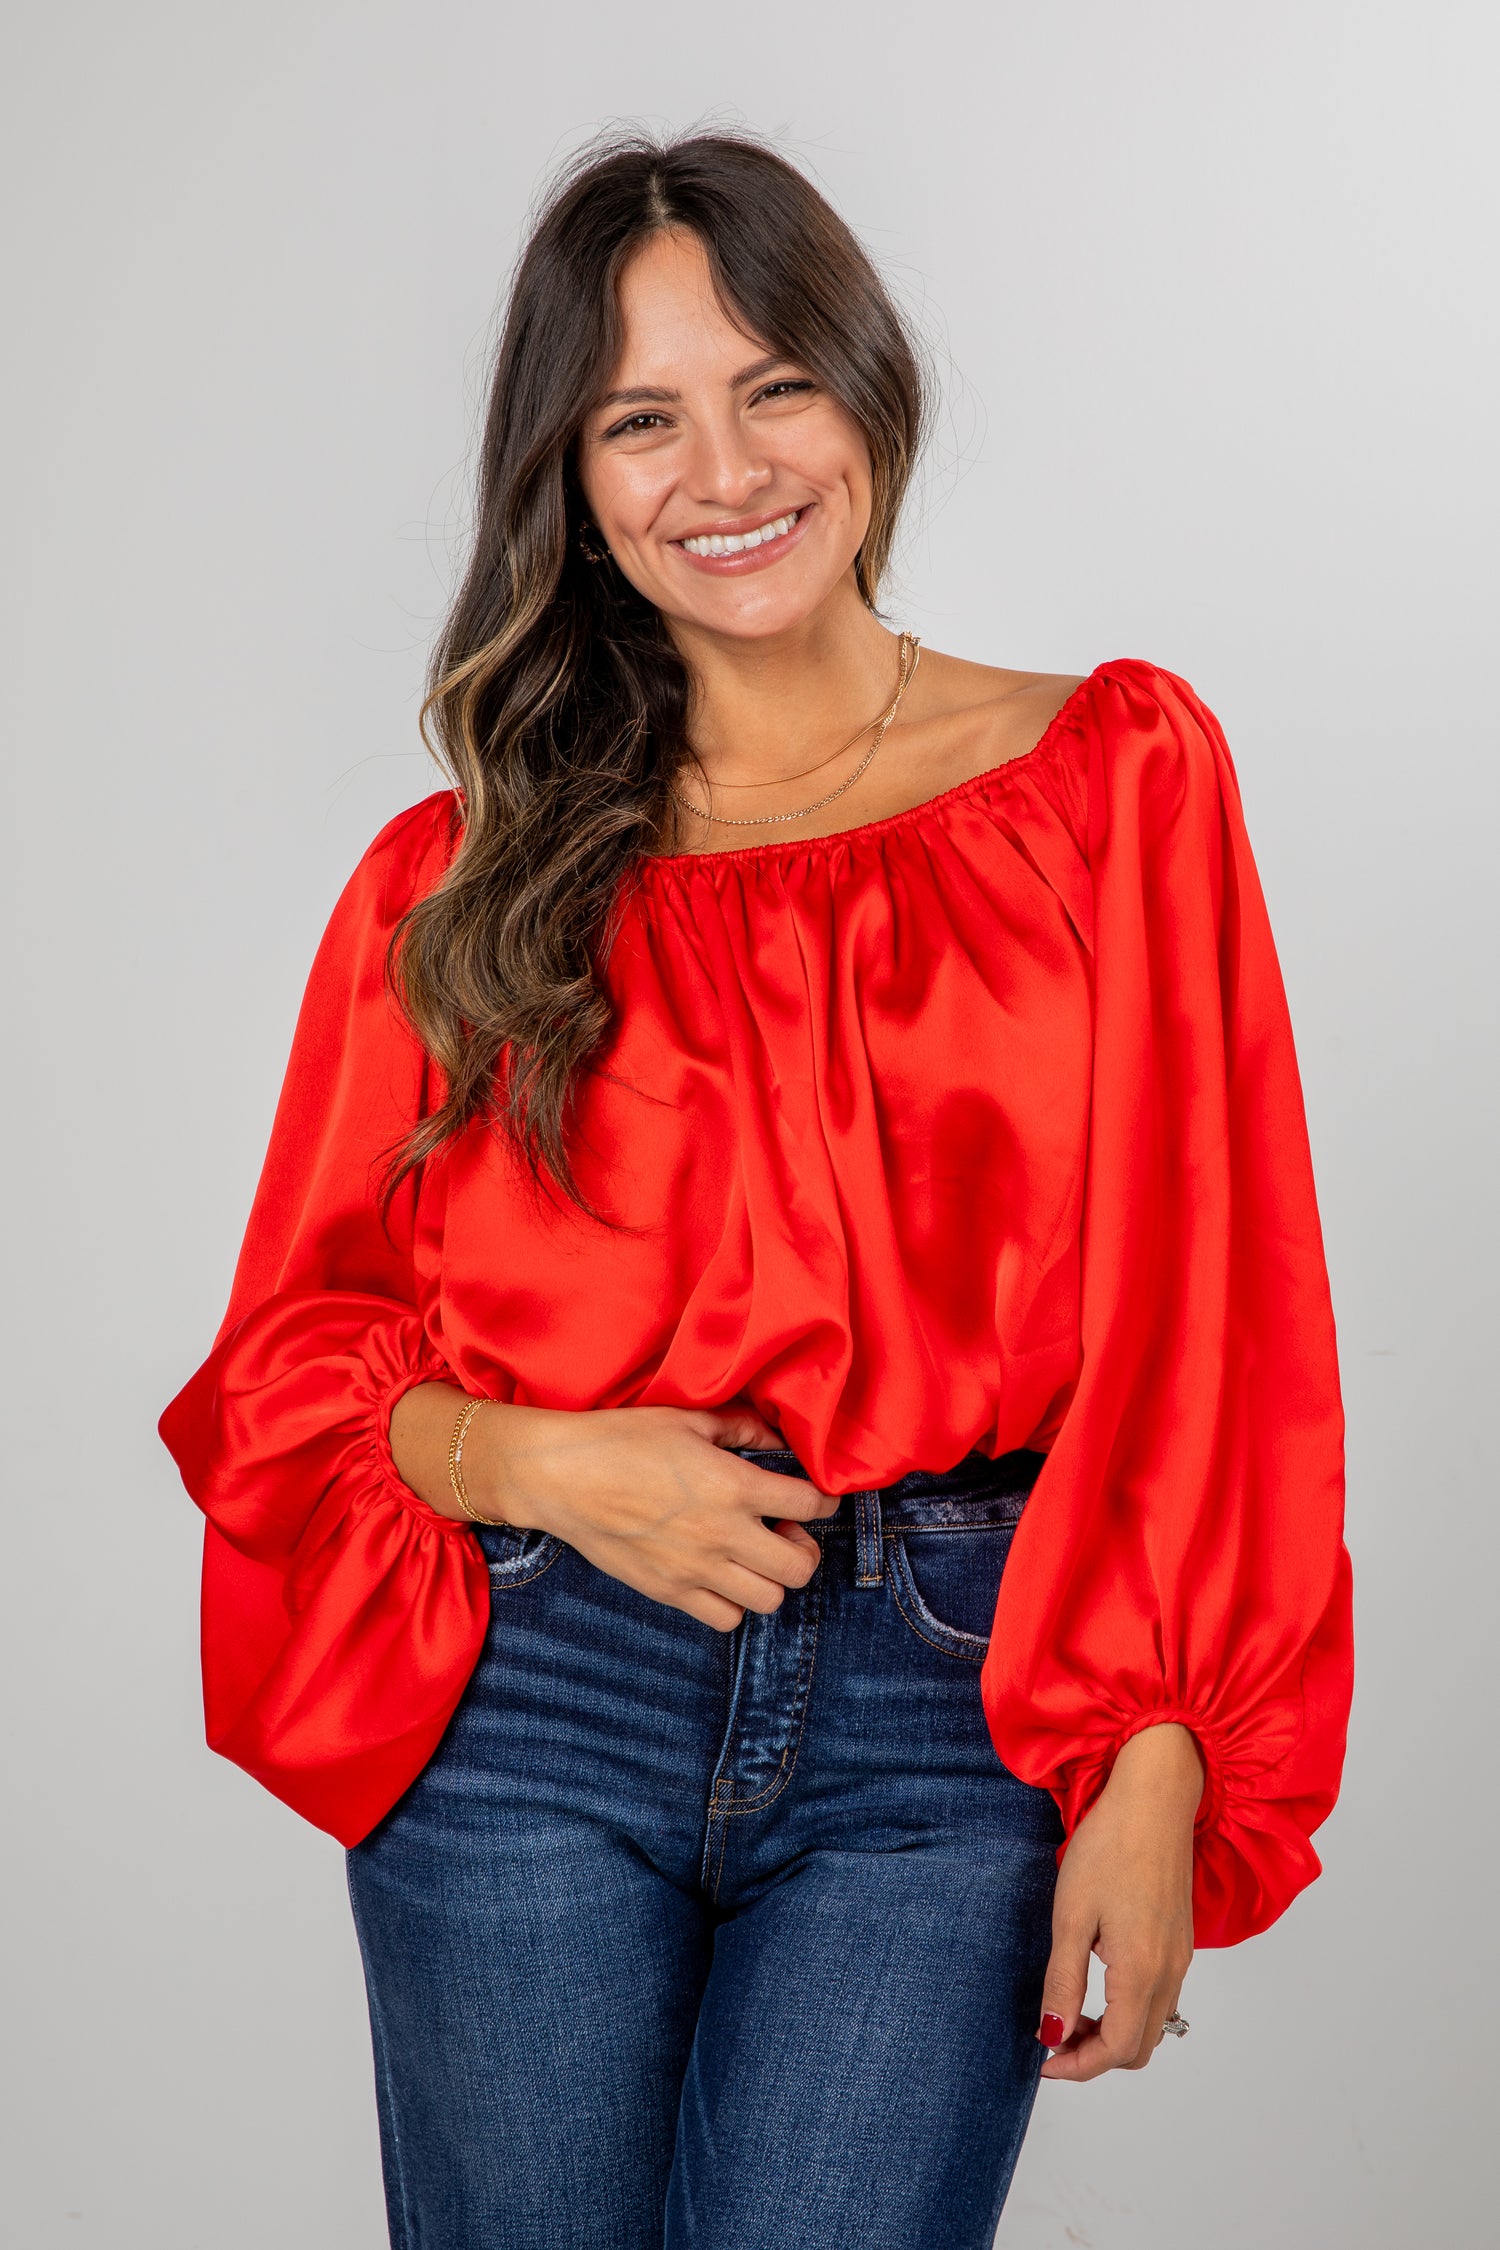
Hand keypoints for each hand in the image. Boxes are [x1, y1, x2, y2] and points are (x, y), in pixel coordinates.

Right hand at [391, 1386, 839, 1630]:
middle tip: (785, 1530)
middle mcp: (722, 1534)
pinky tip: (719, 1574)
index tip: (817, 1497)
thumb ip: (740, 1428)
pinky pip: (725, 1618)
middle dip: (805, 1548)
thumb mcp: (687, 1418)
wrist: (559, 1477)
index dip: (824, 1501)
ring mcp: (695, 1569)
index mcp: (732, 1484)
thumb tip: (776, 1437)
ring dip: (770, 1578)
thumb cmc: (621, 1438)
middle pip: (800, 1567)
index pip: (809, 1505)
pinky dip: (732, 1602)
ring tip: (752, 1555)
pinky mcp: (669, 1592)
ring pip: (769, 1600)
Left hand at [1036, 1722, 1202, 2079]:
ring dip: (1114, 2033)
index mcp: (1143, 1972)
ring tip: (1071, 2009)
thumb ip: (1063, 1982)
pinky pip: (1161, 1997)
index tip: (1042, 2060)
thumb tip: (1053, 2035)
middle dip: (1096, 2056)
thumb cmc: (1110, 1847)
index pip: (1117, 2050)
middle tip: (1054, 2036)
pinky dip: (1130, 2009)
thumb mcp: (1072, 1916)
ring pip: (1153, 2025)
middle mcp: (1170, 1973)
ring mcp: (1180, 1957)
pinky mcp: (1180, 1940)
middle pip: (1139, 2048)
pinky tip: (1100, 1981)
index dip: (1078, 2066)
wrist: (1154, 1798)